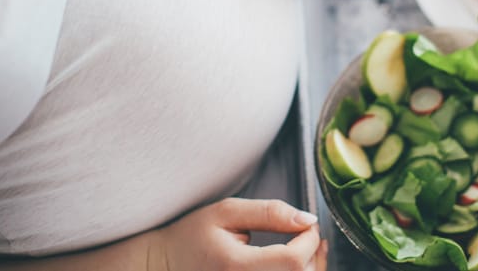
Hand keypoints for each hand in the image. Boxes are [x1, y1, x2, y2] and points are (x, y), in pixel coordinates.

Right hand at [150, 198, 327, 270]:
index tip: (306, 224)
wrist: (163, 266)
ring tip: (307, 247)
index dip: (310, 239)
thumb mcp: (225, 213)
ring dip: (311, 267)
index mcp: (237, 266)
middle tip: (310, 233)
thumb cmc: (192, 238)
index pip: (294, 260)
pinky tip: (296, 264)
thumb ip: (268, 213)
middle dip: (314, 253)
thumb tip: (307, 218)